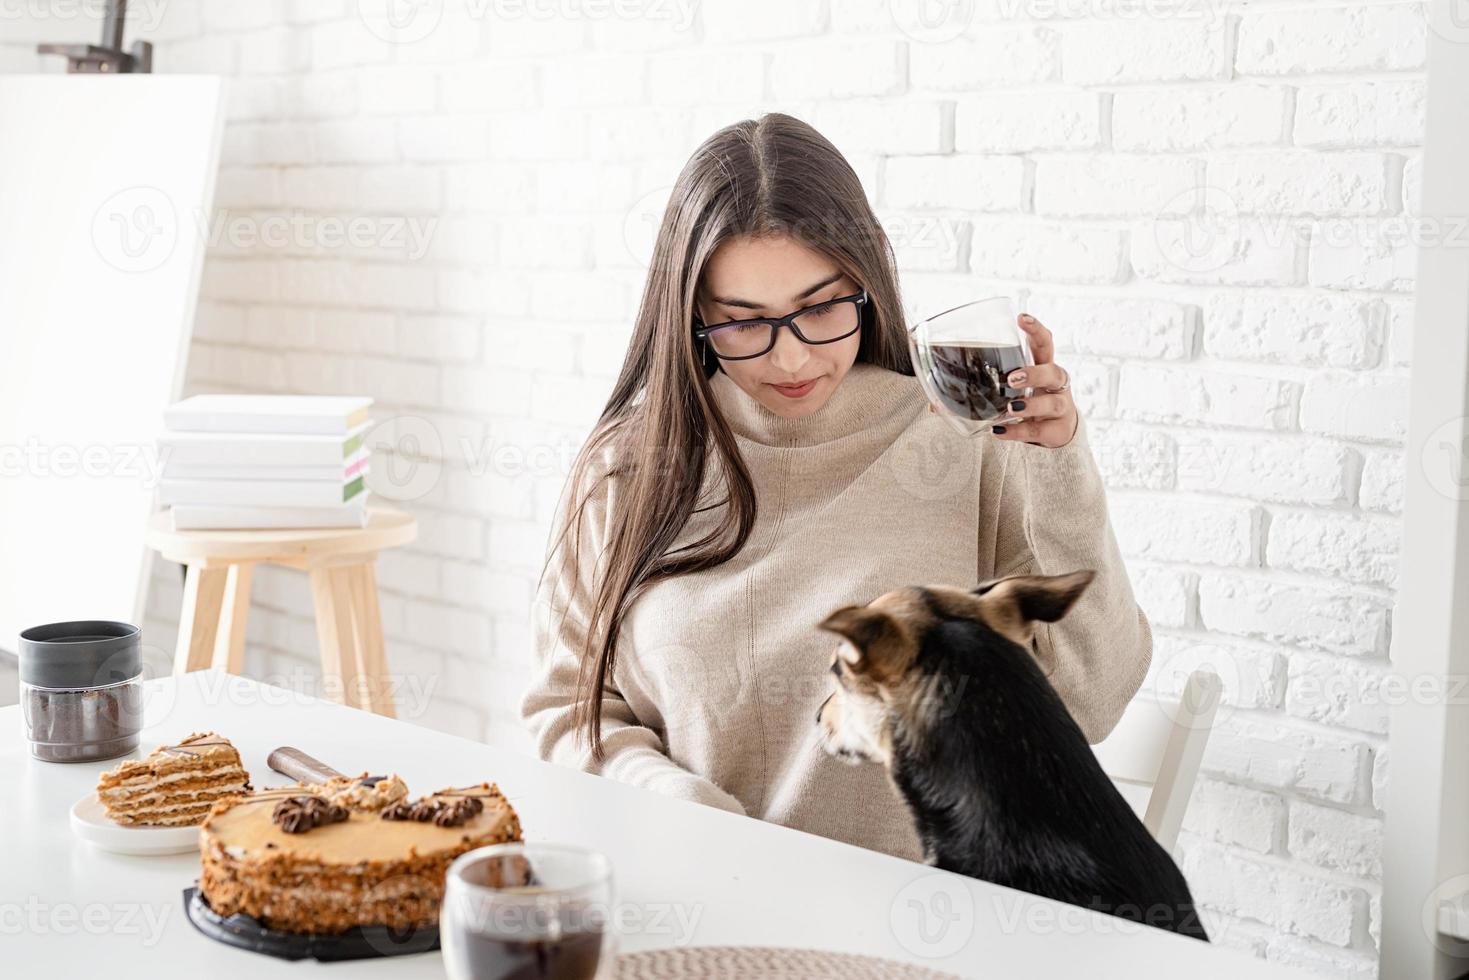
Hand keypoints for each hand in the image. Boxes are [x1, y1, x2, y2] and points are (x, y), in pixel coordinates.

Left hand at [927, 312, 1079, 447]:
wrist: (1054, 433)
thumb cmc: (1027, 403)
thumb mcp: (1008, 393)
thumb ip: (976, 393)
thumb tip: (933, 404)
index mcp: (1041, 366)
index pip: (1043, 343)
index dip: (1035, 329)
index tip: (1021, 318)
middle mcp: (1054, 385)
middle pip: (1053, 371)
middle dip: (1034, 373)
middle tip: (1012, 378)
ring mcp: (1060, 407)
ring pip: (1053, 402)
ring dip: (1031, 404)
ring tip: (1011, 407)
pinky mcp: (1058, 430)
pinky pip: (1040, 430)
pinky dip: (1019, 431)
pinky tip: (1000, 431)